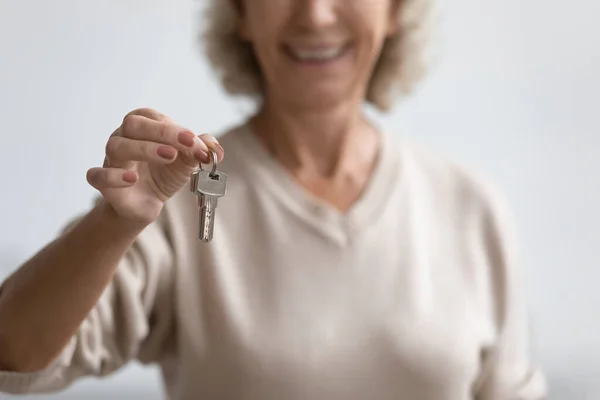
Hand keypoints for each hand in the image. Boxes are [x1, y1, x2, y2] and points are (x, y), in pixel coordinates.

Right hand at [86, 108, 223, 224]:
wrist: (146, 204)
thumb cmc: (163, 175)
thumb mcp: (186, 162)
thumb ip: (200, 150)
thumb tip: (215, 146)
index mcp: (142, 126)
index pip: (154, 118)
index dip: (177, 128)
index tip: (196, 142)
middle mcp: (123, 137)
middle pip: (134, 125)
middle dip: (164, 132)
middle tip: (187, 144)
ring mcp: (111, 159)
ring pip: (117, 146)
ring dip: (145, 149)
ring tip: (170, 156)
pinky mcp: (102, 182)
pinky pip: (98, 175)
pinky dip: (114, 175)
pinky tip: (132, 178)